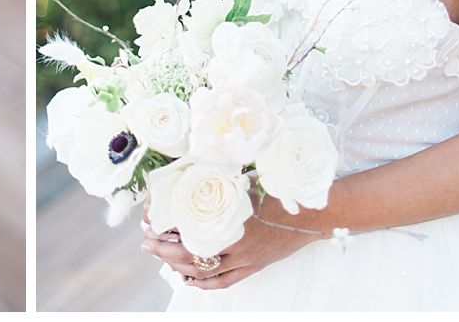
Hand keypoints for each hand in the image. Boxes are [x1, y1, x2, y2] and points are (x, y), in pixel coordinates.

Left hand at [142, 192, 320, 289]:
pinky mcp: (253, 267)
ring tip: (161, 257)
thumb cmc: (277, 192)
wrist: (312, 214)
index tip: (149, 221)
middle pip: (188, 253)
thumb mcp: (242, 181)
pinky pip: (223, 281)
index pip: (185, 226)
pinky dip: (203, 283)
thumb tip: (184, 176)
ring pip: (203, 271)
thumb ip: (215, 183)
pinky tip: (188, 278)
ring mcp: (244, 258)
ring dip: (177, 266)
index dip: (163, 226)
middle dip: (163, 249)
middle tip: (147, 242)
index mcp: (228, 217)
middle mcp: (234, 241)